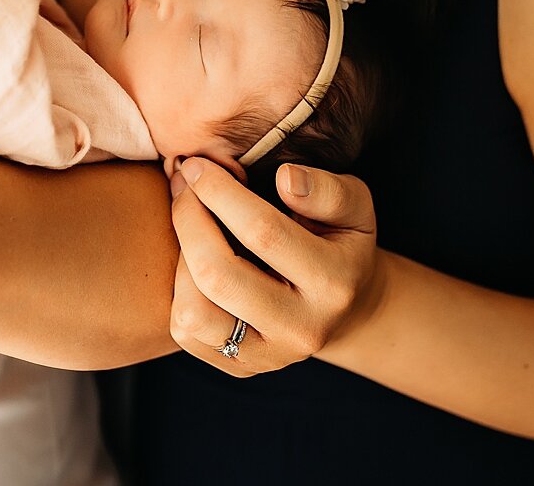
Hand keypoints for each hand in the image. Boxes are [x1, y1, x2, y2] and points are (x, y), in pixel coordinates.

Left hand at [166, 158, 381, 374]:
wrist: (348, 310)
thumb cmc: (342, 243)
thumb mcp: (354, 207)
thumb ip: (326, 190)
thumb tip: (286, 178)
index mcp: (333, 282)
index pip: (263, 232)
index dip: (221, 192)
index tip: (199, 165)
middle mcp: (300, 327)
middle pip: (218, 275)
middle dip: (188, 219)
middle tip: (184, 185)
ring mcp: (268, 356)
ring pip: (194, 312)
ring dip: (180, 257)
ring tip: (191, 224)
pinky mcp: (240, 368)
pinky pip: (186, 332)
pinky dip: (178, 289)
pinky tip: (194, 258)